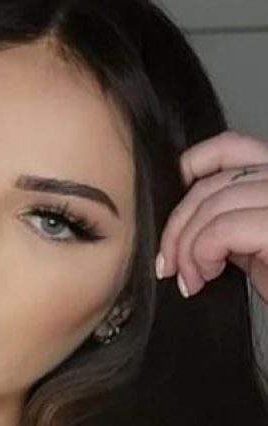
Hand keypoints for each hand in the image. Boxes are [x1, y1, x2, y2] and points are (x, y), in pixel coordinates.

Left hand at [157, 130, 267, 301]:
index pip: (231, 147)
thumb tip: (186, 222)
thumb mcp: (257, 248)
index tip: (175, 212)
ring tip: (190, 278)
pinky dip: (200, 256)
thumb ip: (231, 223)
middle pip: (211, 183)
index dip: (191, 168)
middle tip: (167, 264)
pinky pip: (221, 231)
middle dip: (176, 227)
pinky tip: (204, 278)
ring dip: (185, 248)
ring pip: (211, 207)